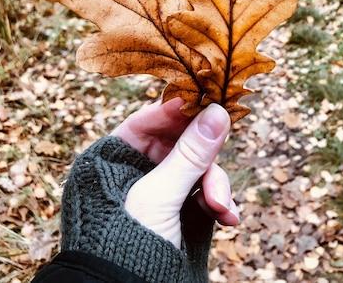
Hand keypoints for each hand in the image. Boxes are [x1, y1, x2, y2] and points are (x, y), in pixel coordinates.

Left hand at [112, 98, 239, 247]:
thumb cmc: (127, 242)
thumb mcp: (159, 195)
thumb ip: (190, 154)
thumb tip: (218, 111)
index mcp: (113, 161)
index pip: (147, 122)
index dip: (178, 111)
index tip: (207, 100)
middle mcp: (137, 172)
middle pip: (181, 143)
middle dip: (205, 160)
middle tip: (219, 166)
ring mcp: (161, 191)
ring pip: (198, 168)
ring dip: (215, 186)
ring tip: (221, 208)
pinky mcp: (180, 211)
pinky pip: (204, 193)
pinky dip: (218, 203)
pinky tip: (229, 218)